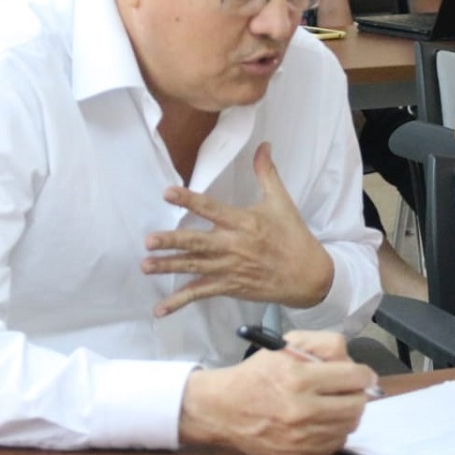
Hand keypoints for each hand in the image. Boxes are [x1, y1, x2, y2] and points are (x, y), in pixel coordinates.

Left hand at [143, 143, 334, 316]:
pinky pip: (201, 293)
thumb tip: (264, 145)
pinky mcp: (229, 287)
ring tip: (146, 266)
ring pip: (195, 267)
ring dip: (169, 267)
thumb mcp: (282, 202)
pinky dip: (180, 301)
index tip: (168, 193)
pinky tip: (160, 309)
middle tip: (149, 241)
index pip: (212, 209)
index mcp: (244, 222)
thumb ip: (267, 173)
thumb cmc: (294, 236)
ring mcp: (230, 269)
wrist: (308, 275)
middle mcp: (234, 246)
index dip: (190, 200)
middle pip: (198, 243)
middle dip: (172, 242)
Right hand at [179, 330, 374, 454]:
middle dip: (358, 393)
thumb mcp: (287, 345)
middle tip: (349, 389)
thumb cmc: (257, 373)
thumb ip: (325, 346)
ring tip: (334, 403)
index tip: (363, 374)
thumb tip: (355, 365)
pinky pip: (336, 443)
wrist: (223, 409)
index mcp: (298, 378)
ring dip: (348, 412)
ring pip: (349, 425)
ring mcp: (301, 437)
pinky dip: (335, 431)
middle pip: (357, 404)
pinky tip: (322, 420)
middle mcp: (302, 410)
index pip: (354, 377)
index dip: (364, 374)